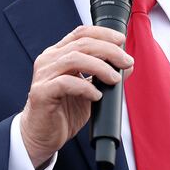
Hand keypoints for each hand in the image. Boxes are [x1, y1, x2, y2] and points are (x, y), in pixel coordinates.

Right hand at [19, 26, 133, 168]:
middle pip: (81, 44)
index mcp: (58, 54)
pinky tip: (96, 95)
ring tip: (114, 79)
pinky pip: (66, 83)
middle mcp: (48, 60)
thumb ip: (105, 75)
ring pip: (74, 59)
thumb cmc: (64, 112)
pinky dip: (86, 87)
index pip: (80, 33)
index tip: (121, 40)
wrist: (42, 136)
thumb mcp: (90, 90)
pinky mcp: (41, 92)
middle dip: (109, 50)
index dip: (102, 33)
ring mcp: (43, 75)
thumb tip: (128, 66)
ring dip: (100, 67)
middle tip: (126, 62)